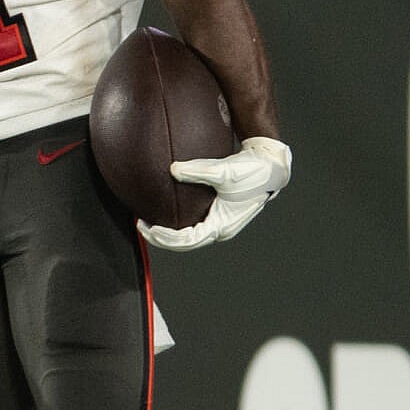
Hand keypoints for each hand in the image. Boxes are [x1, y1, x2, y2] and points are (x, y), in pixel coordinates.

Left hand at [143, 135, 290, 250]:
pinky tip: (164, 213)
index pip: (189, 240)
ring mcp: (219, 223)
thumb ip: (198, 170)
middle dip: (161, 238)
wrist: (269, 166)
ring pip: (189, 237)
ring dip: (168, 234)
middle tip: (140, 226)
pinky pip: (193, 225)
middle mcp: (220, 228)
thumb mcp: (224, 170)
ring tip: (146, 224)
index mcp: (222, 225)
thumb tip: (173, 169)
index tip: (149, 228)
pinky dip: (177, 224)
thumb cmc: (251, 170)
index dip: (167, 238)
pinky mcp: (217, 214)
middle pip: (186, 243)